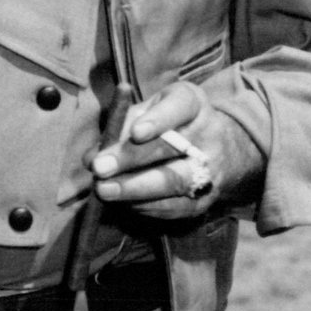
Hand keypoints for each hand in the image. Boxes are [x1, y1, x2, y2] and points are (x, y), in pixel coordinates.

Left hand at [87, 81, 258, 222]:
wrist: (220, 148)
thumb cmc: (171, 123)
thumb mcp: (149, 110)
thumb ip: (120, 128)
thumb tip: (90, 158)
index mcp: (192, 104)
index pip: (179, 107)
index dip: (159, 120)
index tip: (136, 132)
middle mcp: (208, 135)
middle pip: (171, 149)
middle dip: (132, 159)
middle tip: (100, 168)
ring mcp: (211, 169)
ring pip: (174, 181)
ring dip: (135, 189)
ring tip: (104, 191)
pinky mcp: (206, 198)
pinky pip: (177, 207)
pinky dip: (147, 207)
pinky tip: (124, 204)